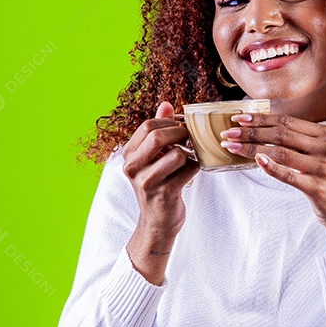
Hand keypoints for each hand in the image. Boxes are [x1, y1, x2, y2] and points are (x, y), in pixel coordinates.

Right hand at [121, 101, 199, 280]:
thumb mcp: (152, 158)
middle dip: (181, 133)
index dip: (170, 122)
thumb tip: (167, 104)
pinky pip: (189, 169)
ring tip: (192, 156)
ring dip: (191, 153)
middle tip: (192, 138)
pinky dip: (197, 166)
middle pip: (159, 135)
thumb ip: (157, 130)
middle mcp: (132, 168)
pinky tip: (194, 170)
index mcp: (128, 155)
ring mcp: (147, 182)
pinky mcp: (164, 193)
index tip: (182, 126)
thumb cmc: (157, 185)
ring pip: (177, 153)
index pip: (148, 125)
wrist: (158, 222)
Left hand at [220, 112, 325, 252]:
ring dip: (253, 148)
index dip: (261, 119)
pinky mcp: (317, 186)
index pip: (287, 122)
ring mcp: (323, 167)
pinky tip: (256, 161)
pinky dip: (271, 167)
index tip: (239, 118)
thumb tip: (263, 130)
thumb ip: (300, 141)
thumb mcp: (321, 154)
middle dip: (251, 132)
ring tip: (233, 147)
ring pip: (281, 152)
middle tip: (229, 133)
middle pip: (281, 134)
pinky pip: (289, 175)